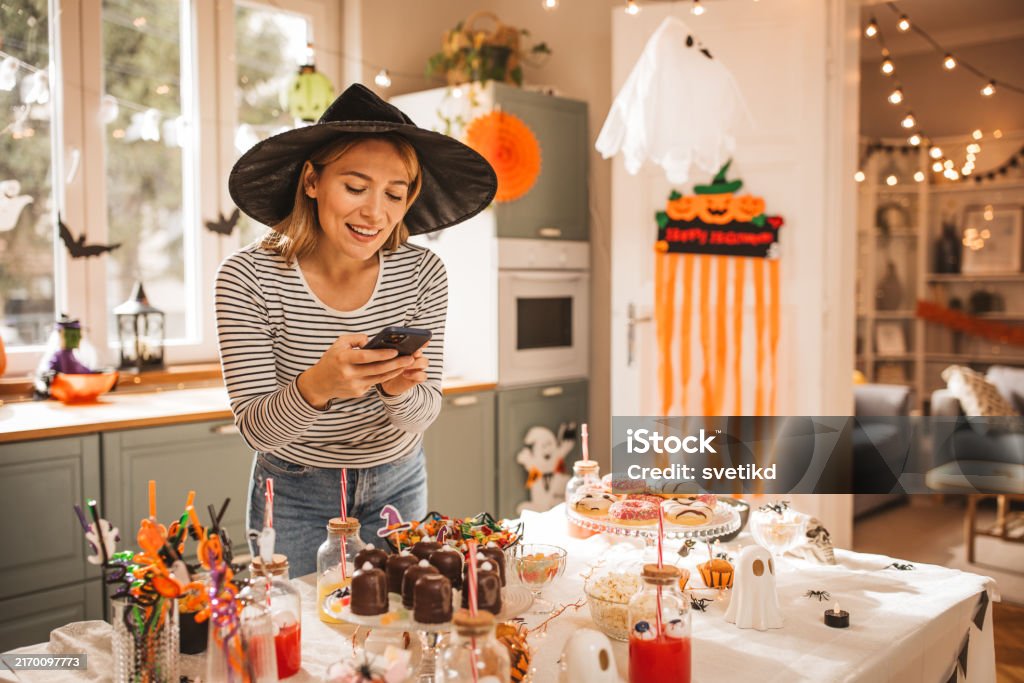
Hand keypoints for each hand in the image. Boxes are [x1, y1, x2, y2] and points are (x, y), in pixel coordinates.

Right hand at [297, 334, 414, 407]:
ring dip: (395, 371)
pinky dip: (385, 376)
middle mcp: (348, 374)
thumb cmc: (332, 359)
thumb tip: (373, 340)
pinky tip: (395, 369)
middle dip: (396, 364)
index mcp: (342, 359)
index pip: (365, 357)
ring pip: (379, 378)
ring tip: (407, 363)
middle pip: (377, 369)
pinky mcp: (358, 392)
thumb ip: (356, 338)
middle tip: (410, 358)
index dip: (382, 354)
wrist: (319, 383)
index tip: (396, 350)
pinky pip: (374, 382)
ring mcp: (354, 385)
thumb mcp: (339, 343)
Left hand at [379, 342, 429, 396]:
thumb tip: (365, 339)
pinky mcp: (417, 378)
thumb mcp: (380, 356)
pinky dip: (416, 375)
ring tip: (405, 365)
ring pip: (424, 362)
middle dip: (417, 351)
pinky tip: (405, 374)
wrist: (385, 382)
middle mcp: (415, 356)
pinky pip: (423, 376)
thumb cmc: (383, 365)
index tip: (419, 339)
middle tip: (412, 352)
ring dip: (416, 363)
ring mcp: (417, 367)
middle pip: (421, 351)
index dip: (421, 339)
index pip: (418, 341)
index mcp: (408, 348)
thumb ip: (379, 347)